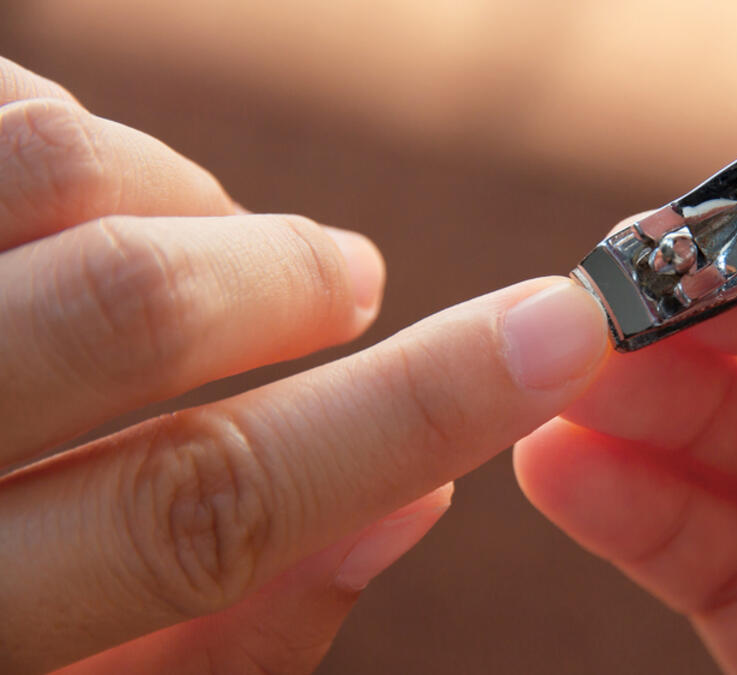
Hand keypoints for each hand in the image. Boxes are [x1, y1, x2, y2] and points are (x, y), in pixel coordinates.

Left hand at [0, 59, 608, 673]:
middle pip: (127, 308)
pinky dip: (73, 138)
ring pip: (48, 168)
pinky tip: (71, 200)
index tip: (563, 330)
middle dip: (288, 279)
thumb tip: (414, 501)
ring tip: (197, 240)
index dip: (413, 411)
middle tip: (342, 278)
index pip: (209, 505)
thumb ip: (236, 636)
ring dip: (181, 195)